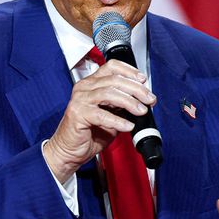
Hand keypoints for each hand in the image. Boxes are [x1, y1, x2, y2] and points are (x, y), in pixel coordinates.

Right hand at [43, 61, 155, 181]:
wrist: (69, 151)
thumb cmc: (88, 134)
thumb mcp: (111, 114)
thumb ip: (122, 105)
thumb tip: (142, 100)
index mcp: (91, 84)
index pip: (111, 67)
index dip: (129, 71)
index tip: (143, 80)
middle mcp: (84, 88)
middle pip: (114, 80)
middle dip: (136, 89)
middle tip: (149, 99)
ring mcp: (80, 100)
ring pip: (109, 93)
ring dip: (129, 102)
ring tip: (141, 111)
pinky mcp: (78, 114)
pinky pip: (102, 115)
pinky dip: (118, 120)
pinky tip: (128, 125)